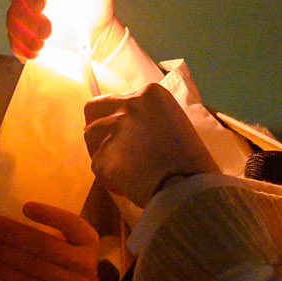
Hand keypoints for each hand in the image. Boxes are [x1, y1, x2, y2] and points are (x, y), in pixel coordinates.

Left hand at [0, 203, 103, 280]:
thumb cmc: (70, 265)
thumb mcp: (74, 246)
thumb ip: (56, 231)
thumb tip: (12, 216)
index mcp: (88, 240)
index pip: (71, 224)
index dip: (49, 215)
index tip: (25, 207)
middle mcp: (83, 262)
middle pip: (45, 245)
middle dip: (14, 233)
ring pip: (33, 265)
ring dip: (6, 251)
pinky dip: (6, 272)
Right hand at [7, 0, 119, 62]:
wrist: (94, 32)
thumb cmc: (95, 0)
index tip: (43, 6)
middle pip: (18, 1)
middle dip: (30, 18)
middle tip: (48, 32)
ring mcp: (23, 15)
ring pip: (13, 22)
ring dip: (24, 35)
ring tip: (43, 46)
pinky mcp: (22, 35)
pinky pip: (14, 41)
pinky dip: (21, 49)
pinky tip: (35, 55)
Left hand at [83, 85, 217, 206]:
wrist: (188, 187)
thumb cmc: (191, 160)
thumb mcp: (173, 122)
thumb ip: (147, 118)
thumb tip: (125, 127)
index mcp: (150, 93)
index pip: (118, 99)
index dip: (117, 117)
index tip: (126, 134)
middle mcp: (129, 105)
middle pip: (93, 109)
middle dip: (97, 125)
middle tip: (105, 144)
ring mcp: (114, 129)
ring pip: (90, 136)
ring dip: (101, 152)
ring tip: (120, 168)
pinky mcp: (104, 155)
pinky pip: (97, 165)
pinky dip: (108, 177)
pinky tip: (125, 184)